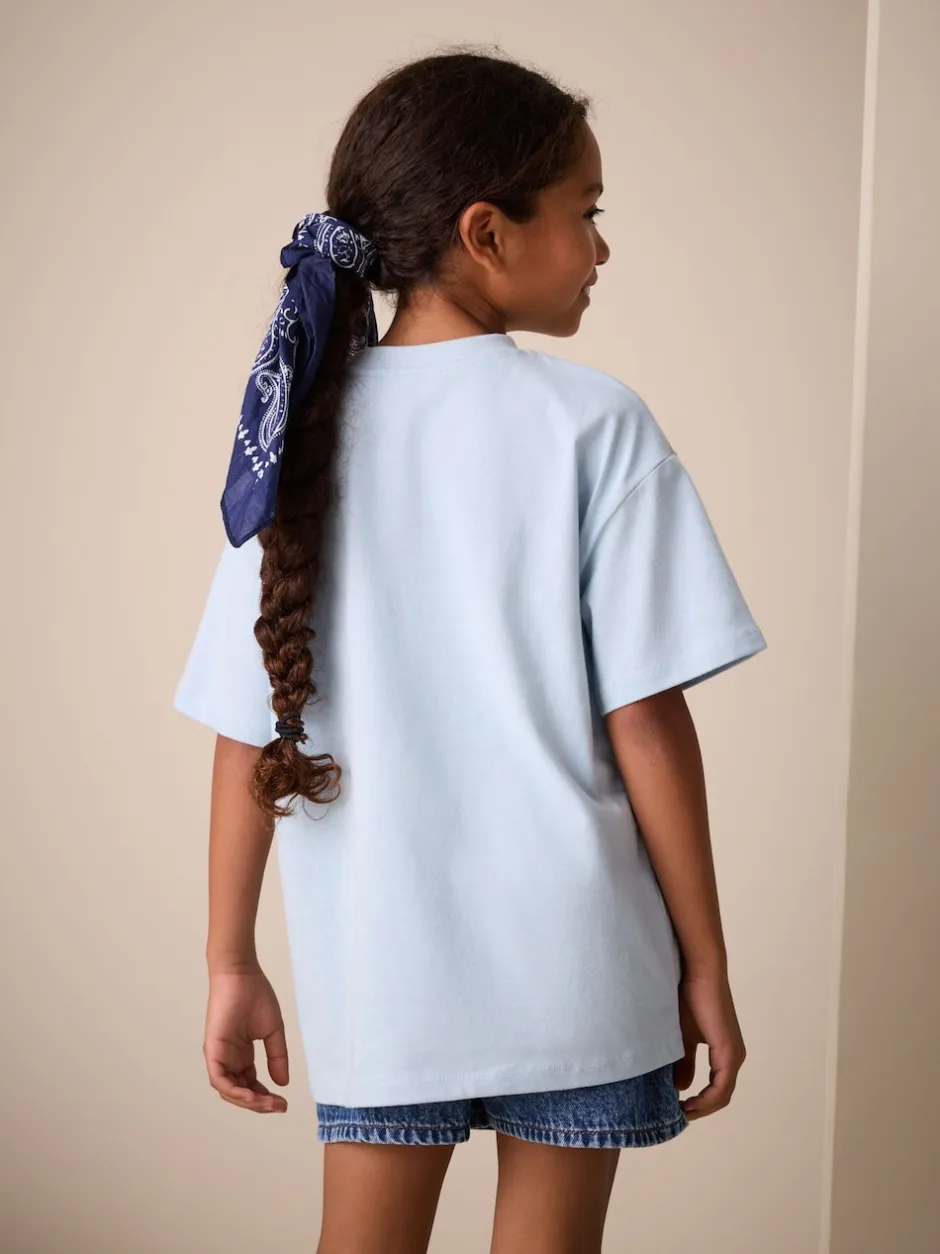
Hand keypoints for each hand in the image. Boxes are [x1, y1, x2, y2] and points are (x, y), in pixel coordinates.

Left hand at [204, 966, 289, 1112]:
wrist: (242, 975)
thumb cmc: (256, 996)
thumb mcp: (273, 1031)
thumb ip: (277, 1057)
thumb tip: (283, 1083)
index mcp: (241, 1054)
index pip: (251, 1085)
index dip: (266, 1096)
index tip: (284, 1102)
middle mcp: (228, 1059)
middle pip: (240, 1092)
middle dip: (260, 1103)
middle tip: (279, 1107)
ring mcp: (219, 1056)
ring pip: (229, 1091)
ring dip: (248, 1101)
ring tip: (268, 1103)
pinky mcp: (213, 1050)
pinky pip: (219, 1080)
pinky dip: (234, 1091)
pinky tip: (251, 1095)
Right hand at [672, 969, 745, 1119]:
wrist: (698, 972)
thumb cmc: (688, 998)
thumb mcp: (681, 1037)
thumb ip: (683, 1062)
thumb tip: (681, 1087)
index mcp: (724, 1053)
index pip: (715, 1090)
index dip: (698, 1104)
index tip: (676, 1108)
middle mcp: (733, 1057)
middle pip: (720, 1097)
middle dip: (699, 1109)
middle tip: (675, 1115)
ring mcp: (733, 1055)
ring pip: (722, 1096)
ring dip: (702, 1108)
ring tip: (680, 1112)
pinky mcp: (728, 1052)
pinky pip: (722, 1088)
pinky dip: (706, 1100)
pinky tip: (689, 1103)